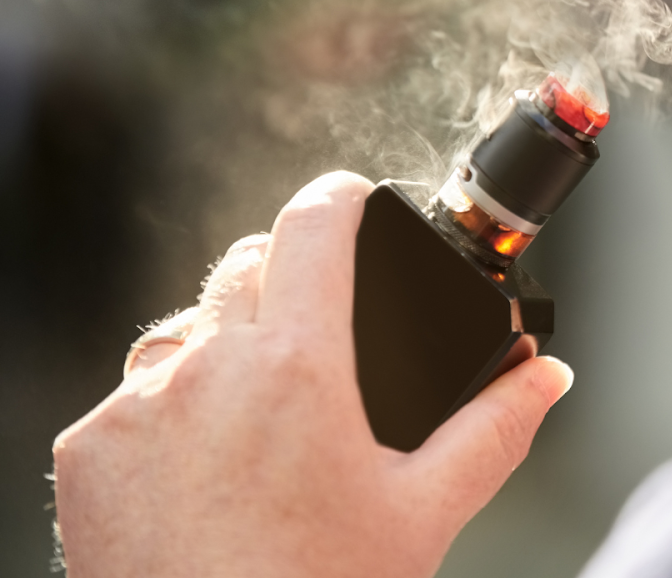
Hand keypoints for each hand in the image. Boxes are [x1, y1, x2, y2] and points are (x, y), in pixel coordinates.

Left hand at [52, 172, 573, 577]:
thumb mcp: (423, 514)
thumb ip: (494, 429)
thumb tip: (546, 376)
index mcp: (298, 368)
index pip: (314, 223)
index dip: (342, 198)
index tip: (355, 204)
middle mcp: (205, 369)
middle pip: (249, 265)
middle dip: (292, 281)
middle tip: (327, 346)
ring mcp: (134, 408)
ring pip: (186, 329)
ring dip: (226, 347)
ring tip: (265, 422)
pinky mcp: (85, 450)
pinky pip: (132, 395)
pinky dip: (170, 414)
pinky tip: (206, 475)